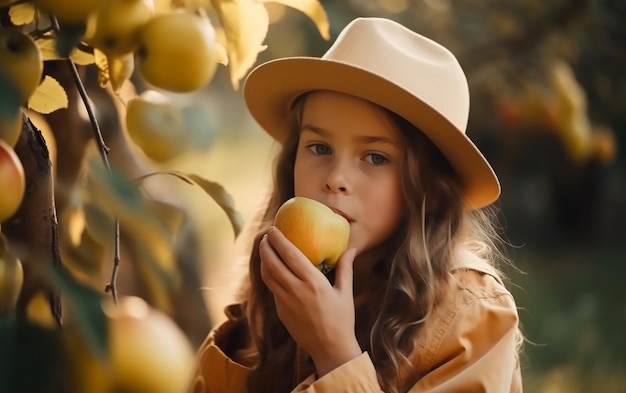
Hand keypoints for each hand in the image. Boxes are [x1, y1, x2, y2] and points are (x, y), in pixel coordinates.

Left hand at [259, 226, 361, 375]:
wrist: (330, 349)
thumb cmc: (342, 320)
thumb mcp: (345, 293)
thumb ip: (345, 268)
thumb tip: (352, 248)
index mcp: (313, 283)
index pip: (290, 255)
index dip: (279, 240)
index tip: (273, 229)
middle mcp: (296, 291)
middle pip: (272, 263)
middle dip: (265, 247)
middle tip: (265, 236)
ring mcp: (286, 303)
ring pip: (267, 277)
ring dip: (264, 261)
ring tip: (265, 249)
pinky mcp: (281, 312)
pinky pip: (272, 289)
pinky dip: (269, 276)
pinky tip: (273, 270)